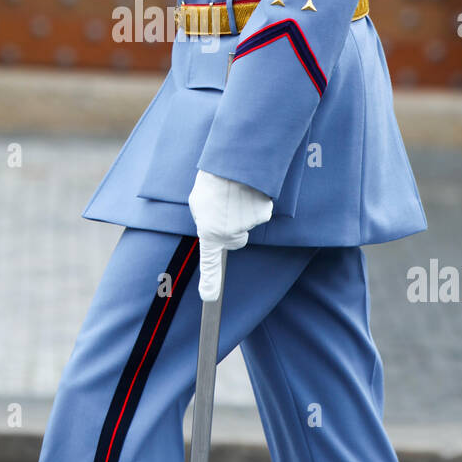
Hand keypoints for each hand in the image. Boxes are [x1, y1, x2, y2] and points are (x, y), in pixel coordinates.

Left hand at [188, 169, 273, 300]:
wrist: (232, 162)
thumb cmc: (213, 180)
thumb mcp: (199, 201)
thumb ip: (205, 219)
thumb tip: (212, 228)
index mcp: (209, 230)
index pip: (210, 261)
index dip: (210, 281)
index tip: (208, 298)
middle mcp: (228, 233)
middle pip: (237, 238)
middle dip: (234, 225)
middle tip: (226, 203)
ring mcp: (246, 226)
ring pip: (249, 222)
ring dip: (243, 208)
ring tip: (234, 190)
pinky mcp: (263, 214)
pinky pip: (260, 210)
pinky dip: (257, 201)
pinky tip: (248, 189)